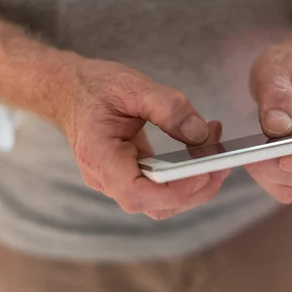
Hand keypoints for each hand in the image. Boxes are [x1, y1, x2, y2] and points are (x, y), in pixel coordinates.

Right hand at [57, 60, 228, 219]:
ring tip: (217, 154)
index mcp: (99, 157)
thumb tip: (201, 134)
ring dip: (194, 185)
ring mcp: (117, 180)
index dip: (174, 191)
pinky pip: (160, 187)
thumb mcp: (132, 86)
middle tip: (223, 162)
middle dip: (195, 190)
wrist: (69, 90)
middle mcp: (105, 177)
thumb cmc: (94, 86)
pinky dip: (185, 175)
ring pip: (161, 202)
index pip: (136, 193)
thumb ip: (168, 108)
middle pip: (155, 205)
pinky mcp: (130, 175)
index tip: (204, 173)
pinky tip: (202, 149)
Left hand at [245, 44, 291, 203]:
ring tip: (252, 150)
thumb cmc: (288, 66)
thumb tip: (277, 127)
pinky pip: (285, 188)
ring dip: (269, 172)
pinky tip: (254, 156)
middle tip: (254, 149)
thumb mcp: (278, 67)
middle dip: (281, 165)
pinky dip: (264, 175)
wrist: (288, 72)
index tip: (284, 157)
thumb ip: (277, 93)